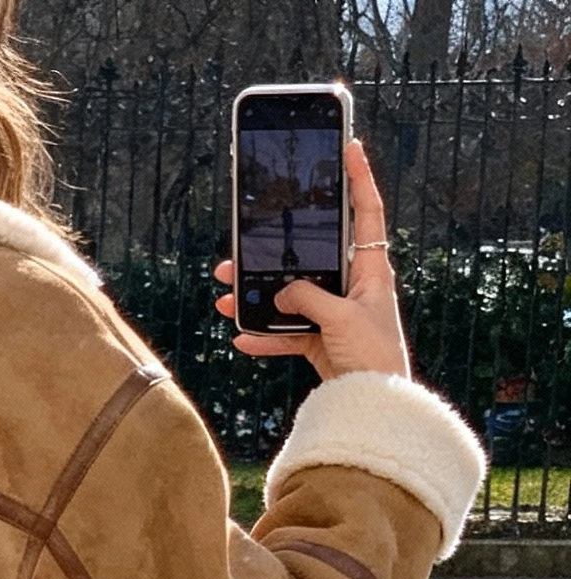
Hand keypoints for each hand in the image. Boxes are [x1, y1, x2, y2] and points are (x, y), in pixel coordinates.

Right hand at [213, 138, 410, 380]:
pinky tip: (241, 337)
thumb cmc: (375, 357)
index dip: (359, 179)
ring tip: (228, 295)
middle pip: (310, 257)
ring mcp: (334, 315)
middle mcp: (352, 287)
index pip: (366, 212)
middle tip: (244, 241)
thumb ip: (308, 298)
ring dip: (257, 297)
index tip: (349, 147)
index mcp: (370, 269)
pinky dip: (264, 336)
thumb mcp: (341, 319)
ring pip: (290, 296)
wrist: (376, 406)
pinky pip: (286, 333)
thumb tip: (281, 292)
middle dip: (274, 251)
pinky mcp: (321, 342)